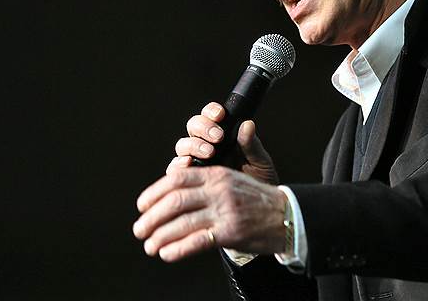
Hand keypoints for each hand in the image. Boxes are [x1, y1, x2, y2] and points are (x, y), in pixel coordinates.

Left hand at [133, 166, 286, 260]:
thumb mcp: (233, 177)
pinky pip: (197, 241)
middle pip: (174, 201)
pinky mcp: (231, 232)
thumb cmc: (257, 200)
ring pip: (182, 223)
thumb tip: (174, 181)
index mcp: (216, 174)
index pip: (176, 178)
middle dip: (151, 217)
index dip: (154, 192)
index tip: (142, 205)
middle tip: (139, 229)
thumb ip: (205, 180)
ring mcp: (225, 211)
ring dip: (160, 236)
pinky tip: (167, 254)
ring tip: (150, 245)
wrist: (288, 216)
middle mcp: (219, 190)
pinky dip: (178, 249)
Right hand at [168, 102, 278, 184]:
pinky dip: (179, 164)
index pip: (212, 117)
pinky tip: (188, 165)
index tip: (220, 115)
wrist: (255, 213)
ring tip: (208, 152)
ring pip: (183, 146)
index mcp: (224, 137)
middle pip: (193, 128)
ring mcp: (195, 163)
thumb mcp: (260, 164)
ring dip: (193, 145)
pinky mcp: (187, 180)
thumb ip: (252, 145)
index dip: (211, 112)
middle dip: (203, 128)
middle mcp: (206, 147)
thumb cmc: (259, 184)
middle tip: (218, 137)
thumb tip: (248, 124)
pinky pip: (175, 169)